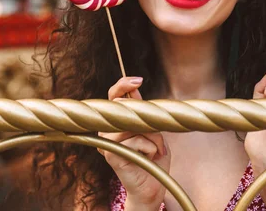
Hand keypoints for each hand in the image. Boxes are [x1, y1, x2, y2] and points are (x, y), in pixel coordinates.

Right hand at [98, 77, 169, 209]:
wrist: (153, 186)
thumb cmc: (153, 157)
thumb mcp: (152, 129)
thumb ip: (143, 113)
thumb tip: (135, 93)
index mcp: (116, 121)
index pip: (114, 96)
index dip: (123, 85)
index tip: (138, 80)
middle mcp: (106, 130)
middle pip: (126, 108)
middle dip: (149, 120)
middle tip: (158, 135)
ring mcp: (106, 142)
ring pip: (133, 125)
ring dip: (152, 137)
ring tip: (155, 149)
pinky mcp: (110, 154)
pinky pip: (133, 140)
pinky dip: (149, 147)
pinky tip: (150, 156)